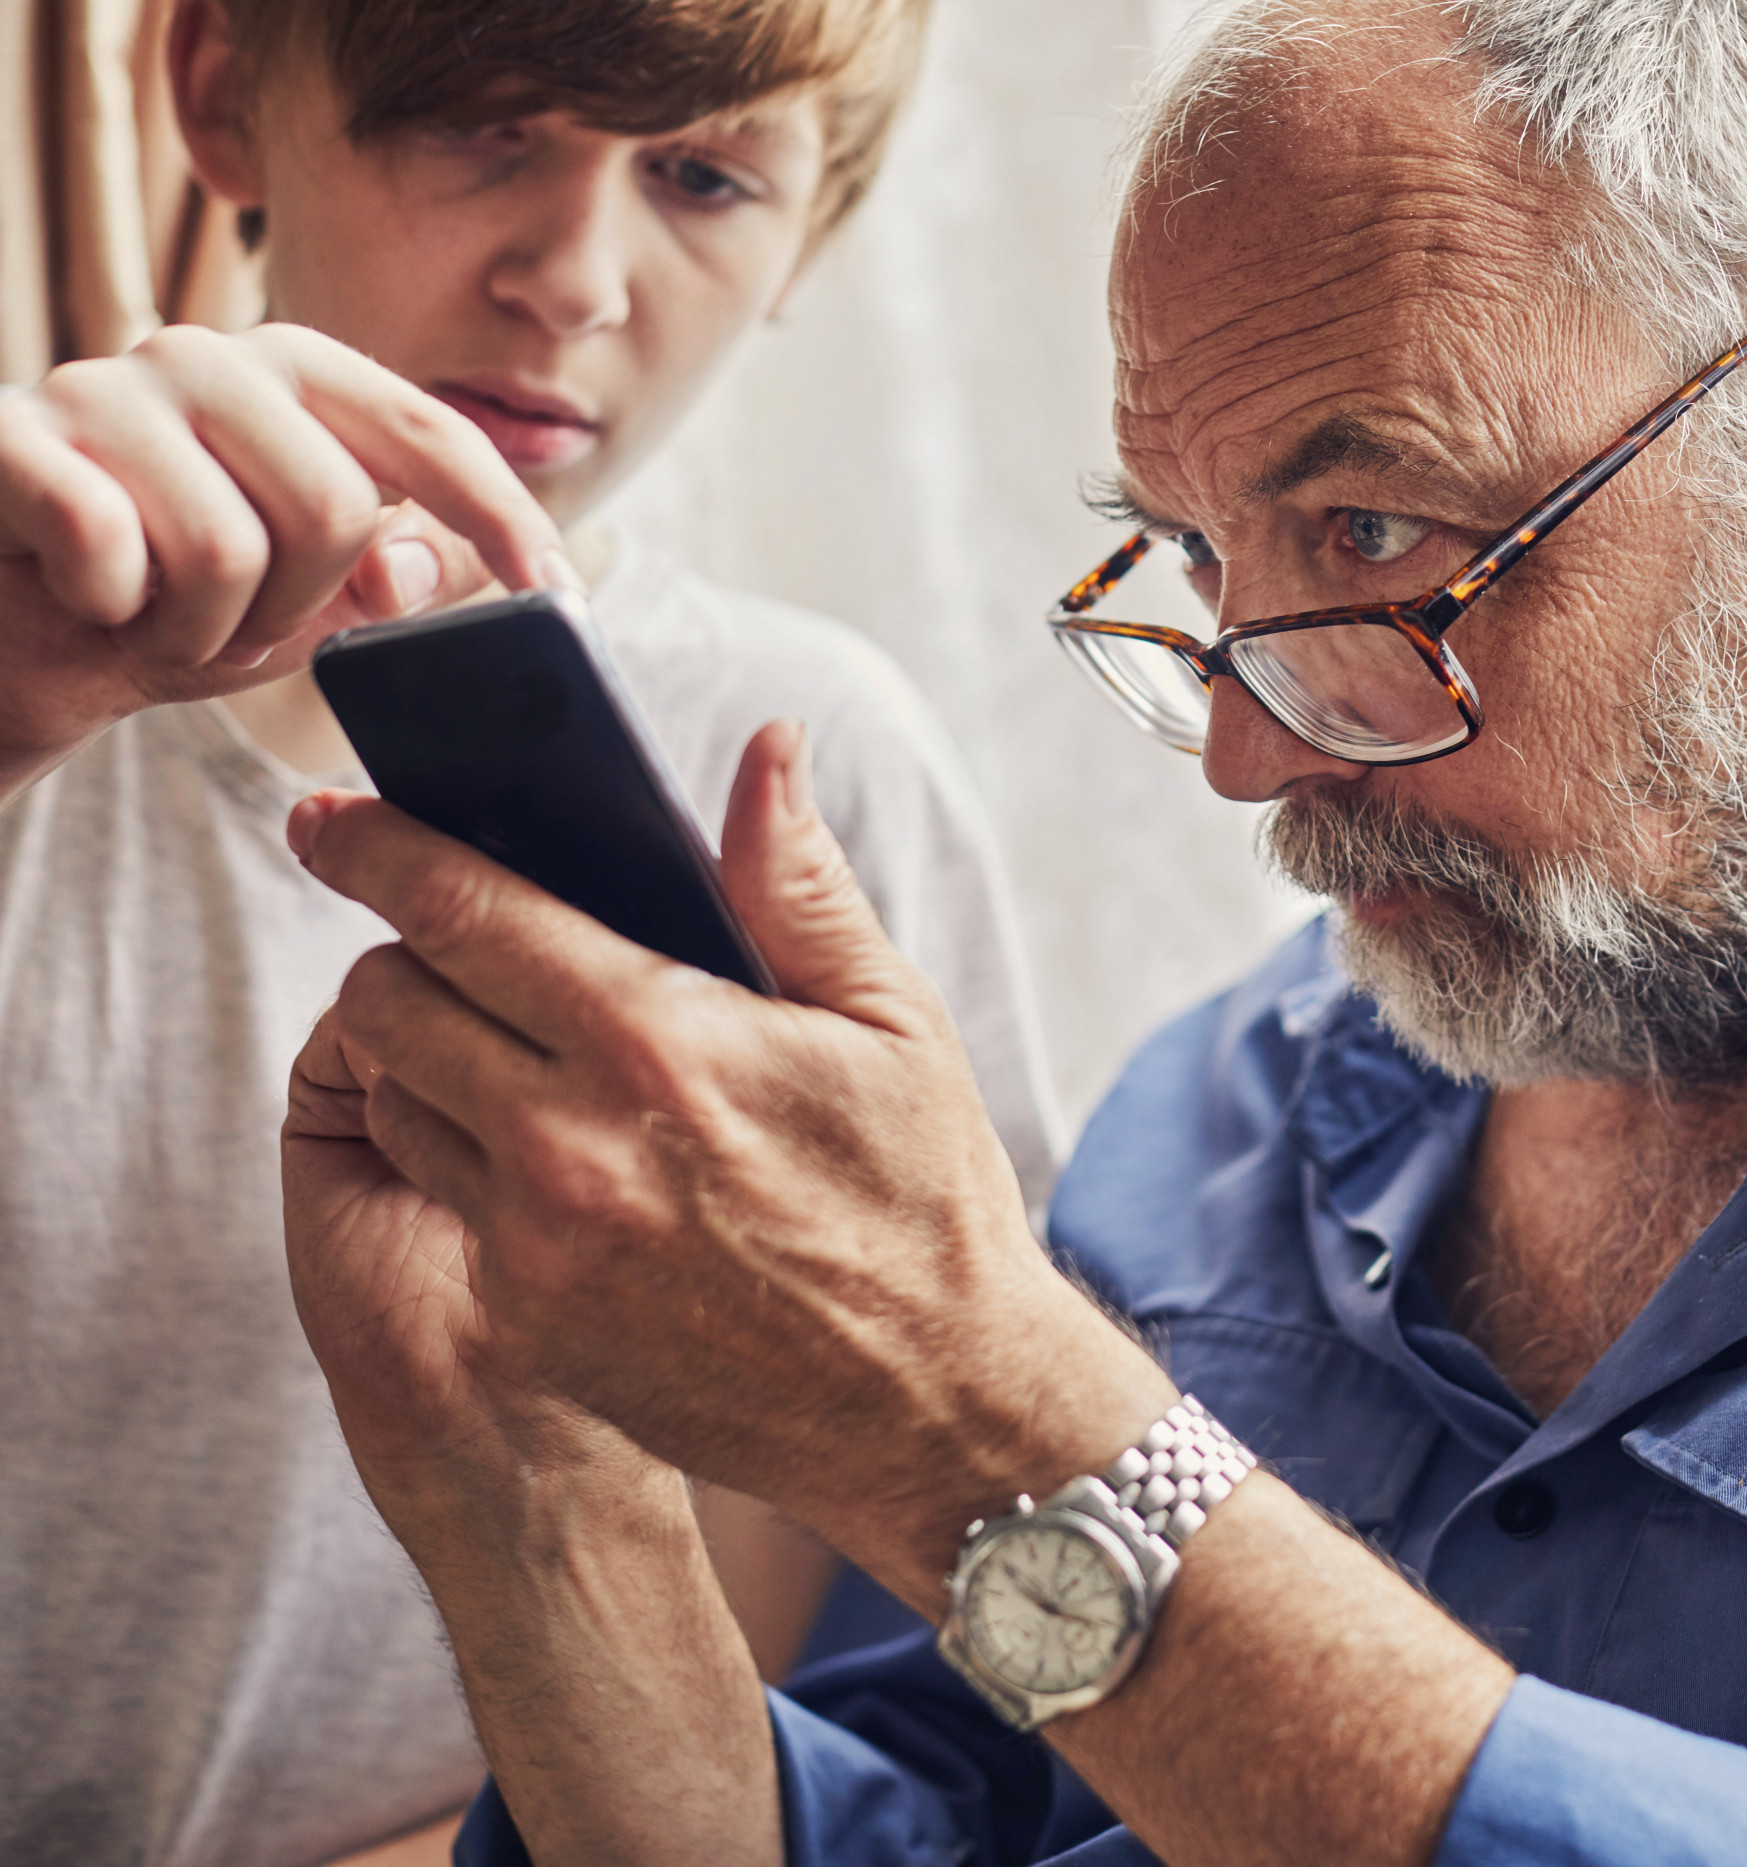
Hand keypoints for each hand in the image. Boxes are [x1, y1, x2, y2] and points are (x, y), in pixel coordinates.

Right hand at [0, 322, 569, 794]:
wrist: (19, 629)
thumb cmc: (182, 601)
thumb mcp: (317, 599)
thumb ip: (399, 578)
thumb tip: (405, 570)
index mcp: (304, 375)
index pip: (436, 434)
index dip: (507, 519)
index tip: (560, 597)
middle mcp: (211, 355)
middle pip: (335, 509)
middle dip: (295, 610)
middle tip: (235, 626)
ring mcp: (104, 383)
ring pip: (227, 550)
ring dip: (200, 628)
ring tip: (161, 614)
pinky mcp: (9, 435)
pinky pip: (108, 544)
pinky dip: (110, 606)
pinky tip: (87, 592)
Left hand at [282, 720, 1174, 1594]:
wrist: (932, 1407)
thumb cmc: (928, 1205)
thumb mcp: (894, 1024)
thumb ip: (801, 885)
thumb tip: (765, 752)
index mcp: (660, 1041)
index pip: (464, 912)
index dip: (379, 850)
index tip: (335, 821)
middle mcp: (572, 1142)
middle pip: (388, 1004)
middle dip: (396, 953)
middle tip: (446, 947)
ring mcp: (539, 1243)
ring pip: (399, 1105)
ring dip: (428, 1061)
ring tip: (508, 1054)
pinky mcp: (532, 1320)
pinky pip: (450, 1205)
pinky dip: (478, 1164)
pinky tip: (564, 1161)